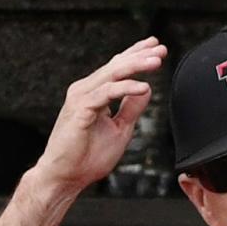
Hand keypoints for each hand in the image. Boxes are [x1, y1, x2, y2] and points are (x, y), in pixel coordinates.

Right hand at [33, 36, 167, 192]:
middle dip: (140, 55)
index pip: (117, 68)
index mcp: (94, 94)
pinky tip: (143, 87)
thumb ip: (131, 109)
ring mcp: (81, 98)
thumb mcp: (120, 130)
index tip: (156, 48)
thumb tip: (147, 88)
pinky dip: (125, 88)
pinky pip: (106, 94)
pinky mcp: (79, 110)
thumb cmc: (87, 157)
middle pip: (116, 66)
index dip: (136, 55)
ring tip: (156, 61)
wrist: (65, 176)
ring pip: (112, 75)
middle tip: (161, 48)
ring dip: (135, 65)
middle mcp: (86, 91)